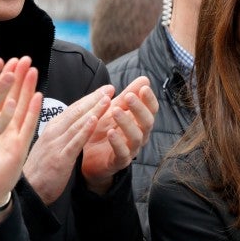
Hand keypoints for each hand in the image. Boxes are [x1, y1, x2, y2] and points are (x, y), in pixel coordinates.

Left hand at [0, 57, 41, 226]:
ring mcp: (15, 136)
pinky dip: (34, 111)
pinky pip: (28, 126)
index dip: (4, 80)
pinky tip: (38, 97)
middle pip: (14, 98)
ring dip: (29, 89)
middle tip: (23, 58)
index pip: (0, 97)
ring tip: (33, 69)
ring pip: (23, 108)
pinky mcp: (20, 147)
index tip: (6, 61)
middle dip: (19, 78)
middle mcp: (7, 128)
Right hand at [23, 84, 112, 204]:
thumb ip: (62, 134)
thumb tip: (76, 124)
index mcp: (52, 128)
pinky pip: (75, 141)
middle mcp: (53, 132)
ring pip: (77, 123)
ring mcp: (56, 144)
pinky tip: (95, 120)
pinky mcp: (60, 158)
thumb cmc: (40, 169)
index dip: (89, 98)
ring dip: (93, 109)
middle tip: (110, 88)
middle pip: (76, 111)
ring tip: (107, 98)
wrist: (28, 190)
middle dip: (94, 98)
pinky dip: (85, 129)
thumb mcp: (50, 146)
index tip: (104, 89)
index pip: (73, 109)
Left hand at [81, 76, 157, 193]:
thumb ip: (128, 96)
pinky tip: (110, 132)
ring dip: (127, 123)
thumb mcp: (114, 110)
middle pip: (147, 122)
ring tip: (115, 111)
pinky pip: (122, 153)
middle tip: (128, 96)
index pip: (151, 109)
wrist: (88, 157)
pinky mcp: (119, 162)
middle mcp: (139, 136)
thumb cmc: (103, 130)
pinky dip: (117, 143)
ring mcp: (131, 150)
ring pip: (136, 137)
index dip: (149, 99)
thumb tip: (145, 79)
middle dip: (139, 108)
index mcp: (139, 122)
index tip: (143, 87)